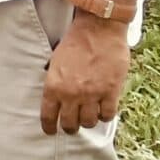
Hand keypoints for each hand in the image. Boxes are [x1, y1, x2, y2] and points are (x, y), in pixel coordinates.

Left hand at [41, 14, 129, 134]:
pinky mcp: (111, 91)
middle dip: (70, 127)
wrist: (98, 28)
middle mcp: (71, 94)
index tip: (51, 131)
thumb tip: (56, 96)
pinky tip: (104, 111)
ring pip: (89, 122)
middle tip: (73, 126)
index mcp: (53, 86)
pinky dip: (105, 116)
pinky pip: (108, 114)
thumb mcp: (55, 61)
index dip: (50, 127)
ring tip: (89, 117)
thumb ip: (56, 81)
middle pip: (70, 124)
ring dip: (88, 121)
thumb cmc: (75, 41)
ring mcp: (92, 94)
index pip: (48, 116)